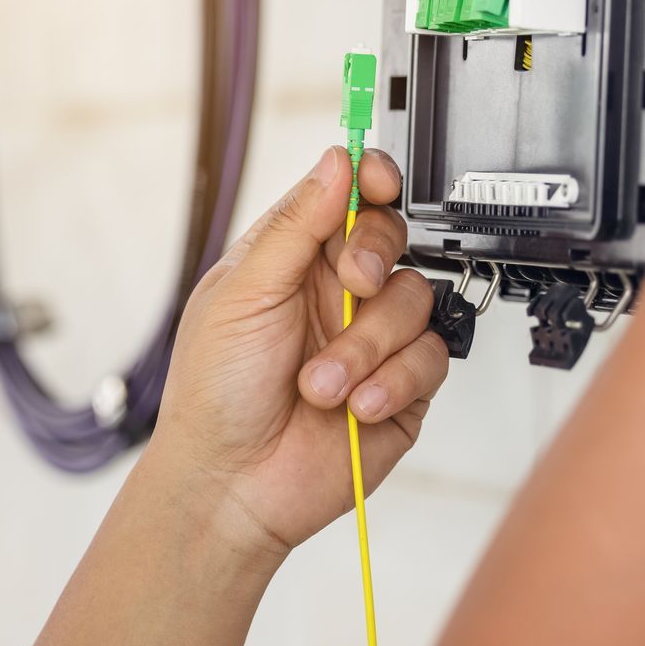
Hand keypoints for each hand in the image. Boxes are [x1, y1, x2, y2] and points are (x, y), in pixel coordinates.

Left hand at [144, 145, 449, 559]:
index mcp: (294, 258)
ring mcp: (371, 340)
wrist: (231, 484)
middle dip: (374, 258)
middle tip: (352, 285)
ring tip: (321, 383)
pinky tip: (355, 406)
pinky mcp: (401, 389)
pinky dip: (392, 382)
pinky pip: (429, 360)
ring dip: (367, 345)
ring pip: (414, 300)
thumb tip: (337, 160)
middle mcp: (337, 293)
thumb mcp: (243, 293)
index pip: (347, 197)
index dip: (371, 180)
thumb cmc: (215, 391)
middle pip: (392, 238)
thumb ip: (295, 225)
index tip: (379, 182)